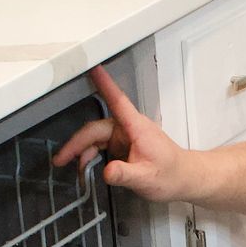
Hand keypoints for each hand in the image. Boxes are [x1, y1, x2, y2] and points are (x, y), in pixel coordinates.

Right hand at [53, 67, 195, 203]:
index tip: (93, 68)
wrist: (183, 178)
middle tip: (61, 158)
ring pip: (96, 138)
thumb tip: (107, 171)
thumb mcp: (146, 178)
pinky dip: (91, 156)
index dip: (104, 84)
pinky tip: (86, 167)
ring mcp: (124, 137)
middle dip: (77, 143)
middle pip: (96, 129)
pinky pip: (101, 146)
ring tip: (71, 166)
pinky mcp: (123, 146)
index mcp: (136, 127)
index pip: (117, 101)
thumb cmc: (170, 174)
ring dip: (82, 151)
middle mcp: (128, 128)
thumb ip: (125, 174)